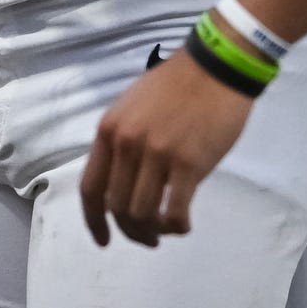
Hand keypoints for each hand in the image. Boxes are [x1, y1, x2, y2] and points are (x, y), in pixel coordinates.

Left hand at [78, 40, 252, 248]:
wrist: (216, 67)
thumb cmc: (176, 85)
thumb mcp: (132, 108)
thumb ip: (121, 142)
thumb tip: (119, 180)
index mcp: (109, 130)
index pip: (90, 189)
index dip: (94, 222)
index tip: (103, 240)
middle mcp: (127, 144)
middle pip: (118, 208)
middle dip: (131, 231)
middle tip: (148, 238)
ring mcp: (157, 154)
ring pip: (144, 215)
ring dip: (155, 231)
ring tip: (167, 229)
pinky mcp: (189, 164)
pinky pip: (175, 212)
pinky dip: (177, 227)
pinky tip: (184, 225)